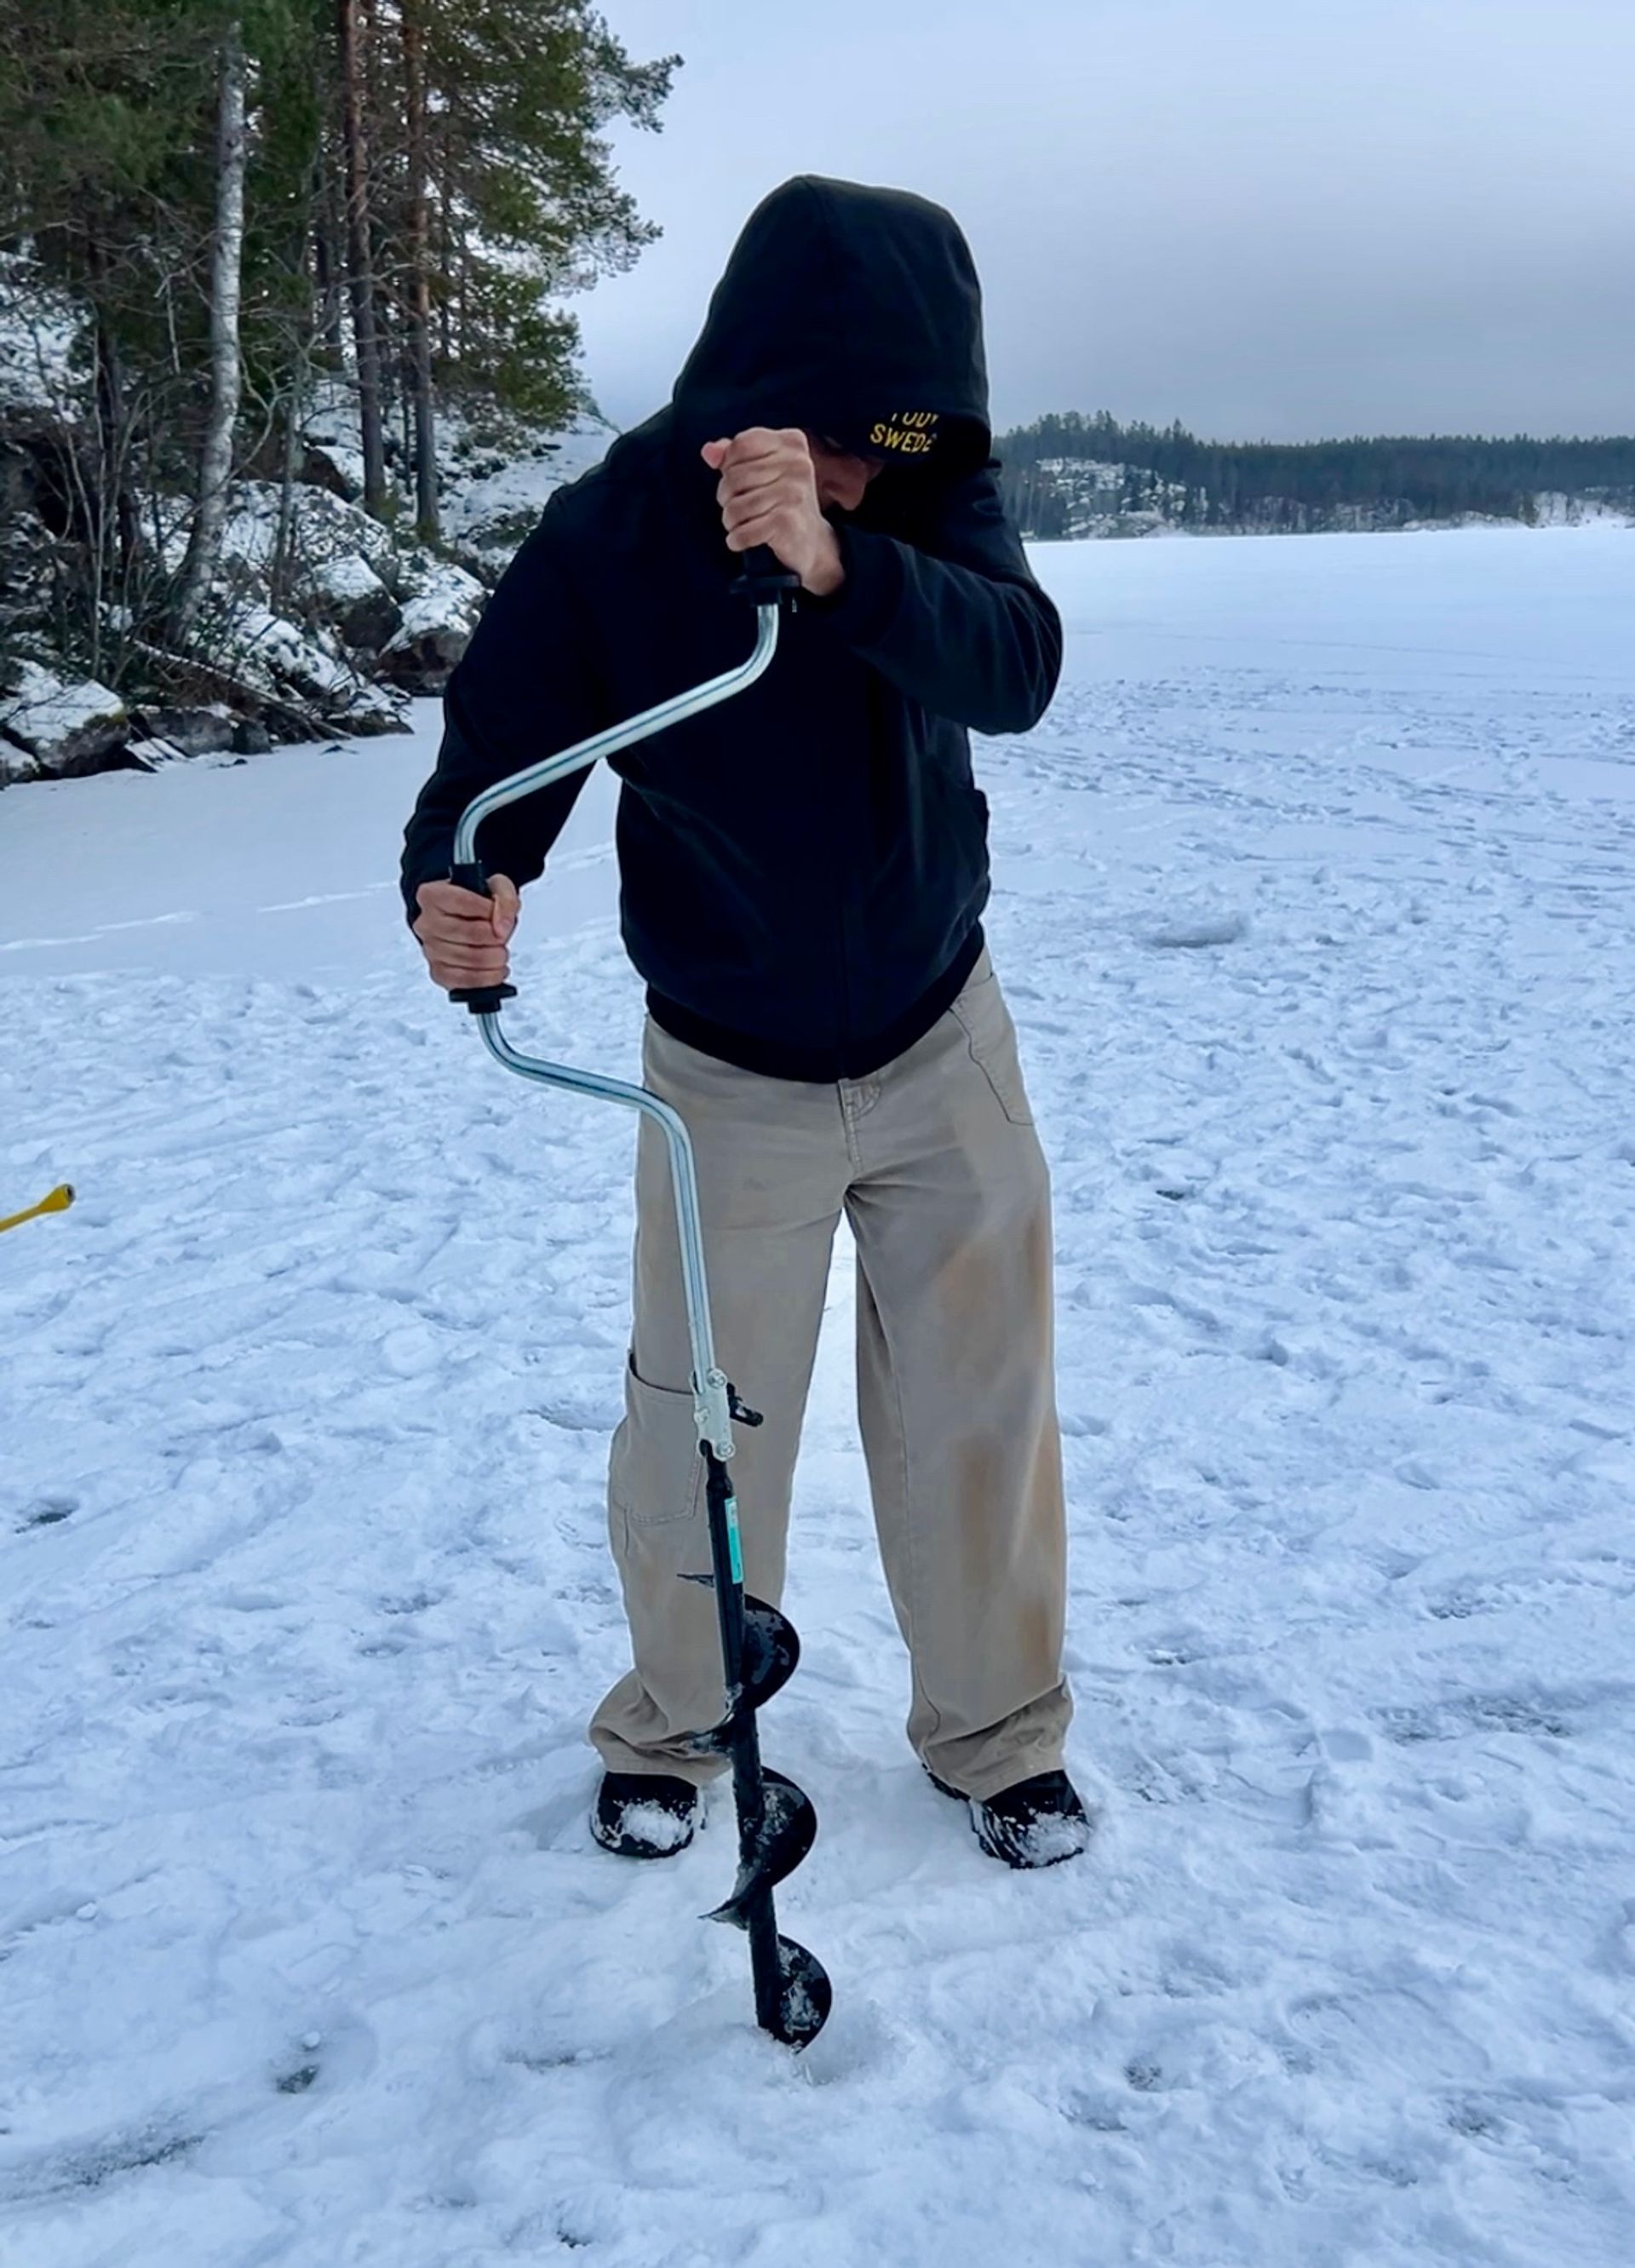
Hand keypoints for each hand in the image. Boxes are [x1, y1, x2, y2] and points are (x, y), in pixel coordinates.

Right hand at [413, 873, 518, 990]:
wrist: (467, 919)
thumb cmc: (478, 902)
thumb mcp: (497, 887)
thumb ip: (505, 899)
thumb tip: (502, 927)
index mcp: (432, 895)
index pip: (463, 901)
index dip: (489, 911)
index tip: (500, 917)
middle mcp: (426, 923)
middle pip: (468, 933)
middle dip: (495, 938)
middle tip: (502, 937)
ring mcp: (429, 949)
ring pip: (468, 958)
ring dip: (494, 958)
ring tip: (500, 952)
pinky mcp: (437, 972)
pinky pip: (462, 980)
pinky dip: (486, 978)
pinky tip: (495, 970)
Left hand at [701, 429, 844, 597]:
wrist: (811, 541)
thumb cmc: (782, 502)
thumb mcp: (761, 471)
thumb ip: (733, 456)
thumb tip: (708, 451)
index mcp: (792, 444)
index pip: (741, 445)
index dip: (728, 466)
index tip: (738, 482)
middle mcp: (797, 465)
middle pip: (733, 477)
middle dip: (726, 498)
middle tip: (738, 508)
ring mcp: (794, 494)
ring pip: (735, 507)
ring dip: (731, 522)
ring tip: (742, 525)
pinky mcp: (787, 522)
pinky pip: (743, 532)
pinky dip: (737, 540)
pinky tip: (744, 540)